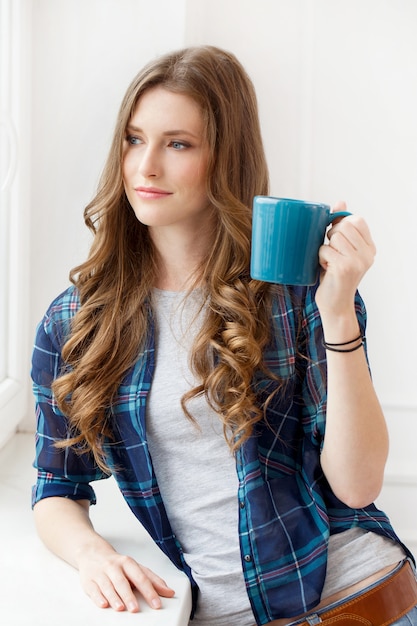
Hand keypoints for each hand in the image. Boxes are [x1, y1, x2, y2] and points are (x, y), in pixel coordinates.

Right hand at [77, 543, 174, 611]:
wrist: (92, 552)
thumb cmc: (117, 563)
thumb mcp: (135, 568)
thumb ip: (152, 580)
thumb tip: (169, 592)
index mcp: (128, 563)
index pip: (141, 577)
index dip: (149, 591)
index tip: (156, 603)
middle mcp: (114, 567)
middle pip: (122, 582)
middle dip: (129, 596)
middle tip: (136, 608)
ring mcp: (101, 574)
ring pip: (108, 586)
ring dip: (114, 597)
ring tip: (121, 608)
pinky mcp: (88, 581)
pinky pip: (93, 589)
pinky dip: (98, 597)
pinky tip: (103, 604)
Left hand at [315, 201, 375, 319]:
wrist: (335, 306)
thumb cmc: (334, 277)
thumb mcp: (341, 250)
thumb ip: (341, 227)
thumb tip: (340, 201)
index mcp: (370, 248)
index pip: (357, 220)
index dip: (342, 223)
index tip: (336, 236)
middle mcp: (368, 254)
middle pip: (345, 225)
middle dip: (332, 234)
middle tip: (331, 250)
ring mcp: (357, 261)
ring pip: (334, 236)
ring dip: (325, 247)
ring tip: (328, 261)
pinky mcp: (344, 268)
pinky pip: (324, 249)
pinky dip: (320, 257)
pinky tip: (325, 268)